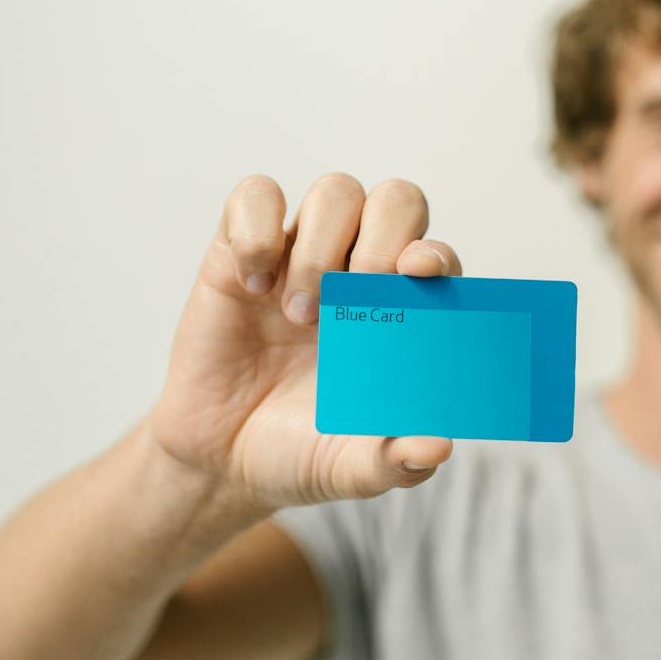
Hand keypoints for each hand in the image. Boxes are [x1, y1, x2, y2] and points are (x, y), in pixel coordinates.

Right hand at [148, 173, 461, 509]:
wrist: (222, 461)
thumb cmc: (302, 450)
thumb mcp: (353, 468)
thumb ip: (397, 461)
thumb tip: (437, 445)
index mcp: (404, 314)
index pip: (437, 258)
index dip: (436, 256)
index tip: (419, 274)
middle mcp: (361, 272)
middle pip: (397, 201)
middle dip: (386, 235)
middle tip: (358, 293)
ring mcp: (302, 255)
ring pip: (336, 191)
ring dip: (322, 245)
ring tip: (301, 314)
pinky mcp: (240, 252)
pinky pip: (254, 196)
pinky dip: (256, 231)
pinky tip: (253, 286)